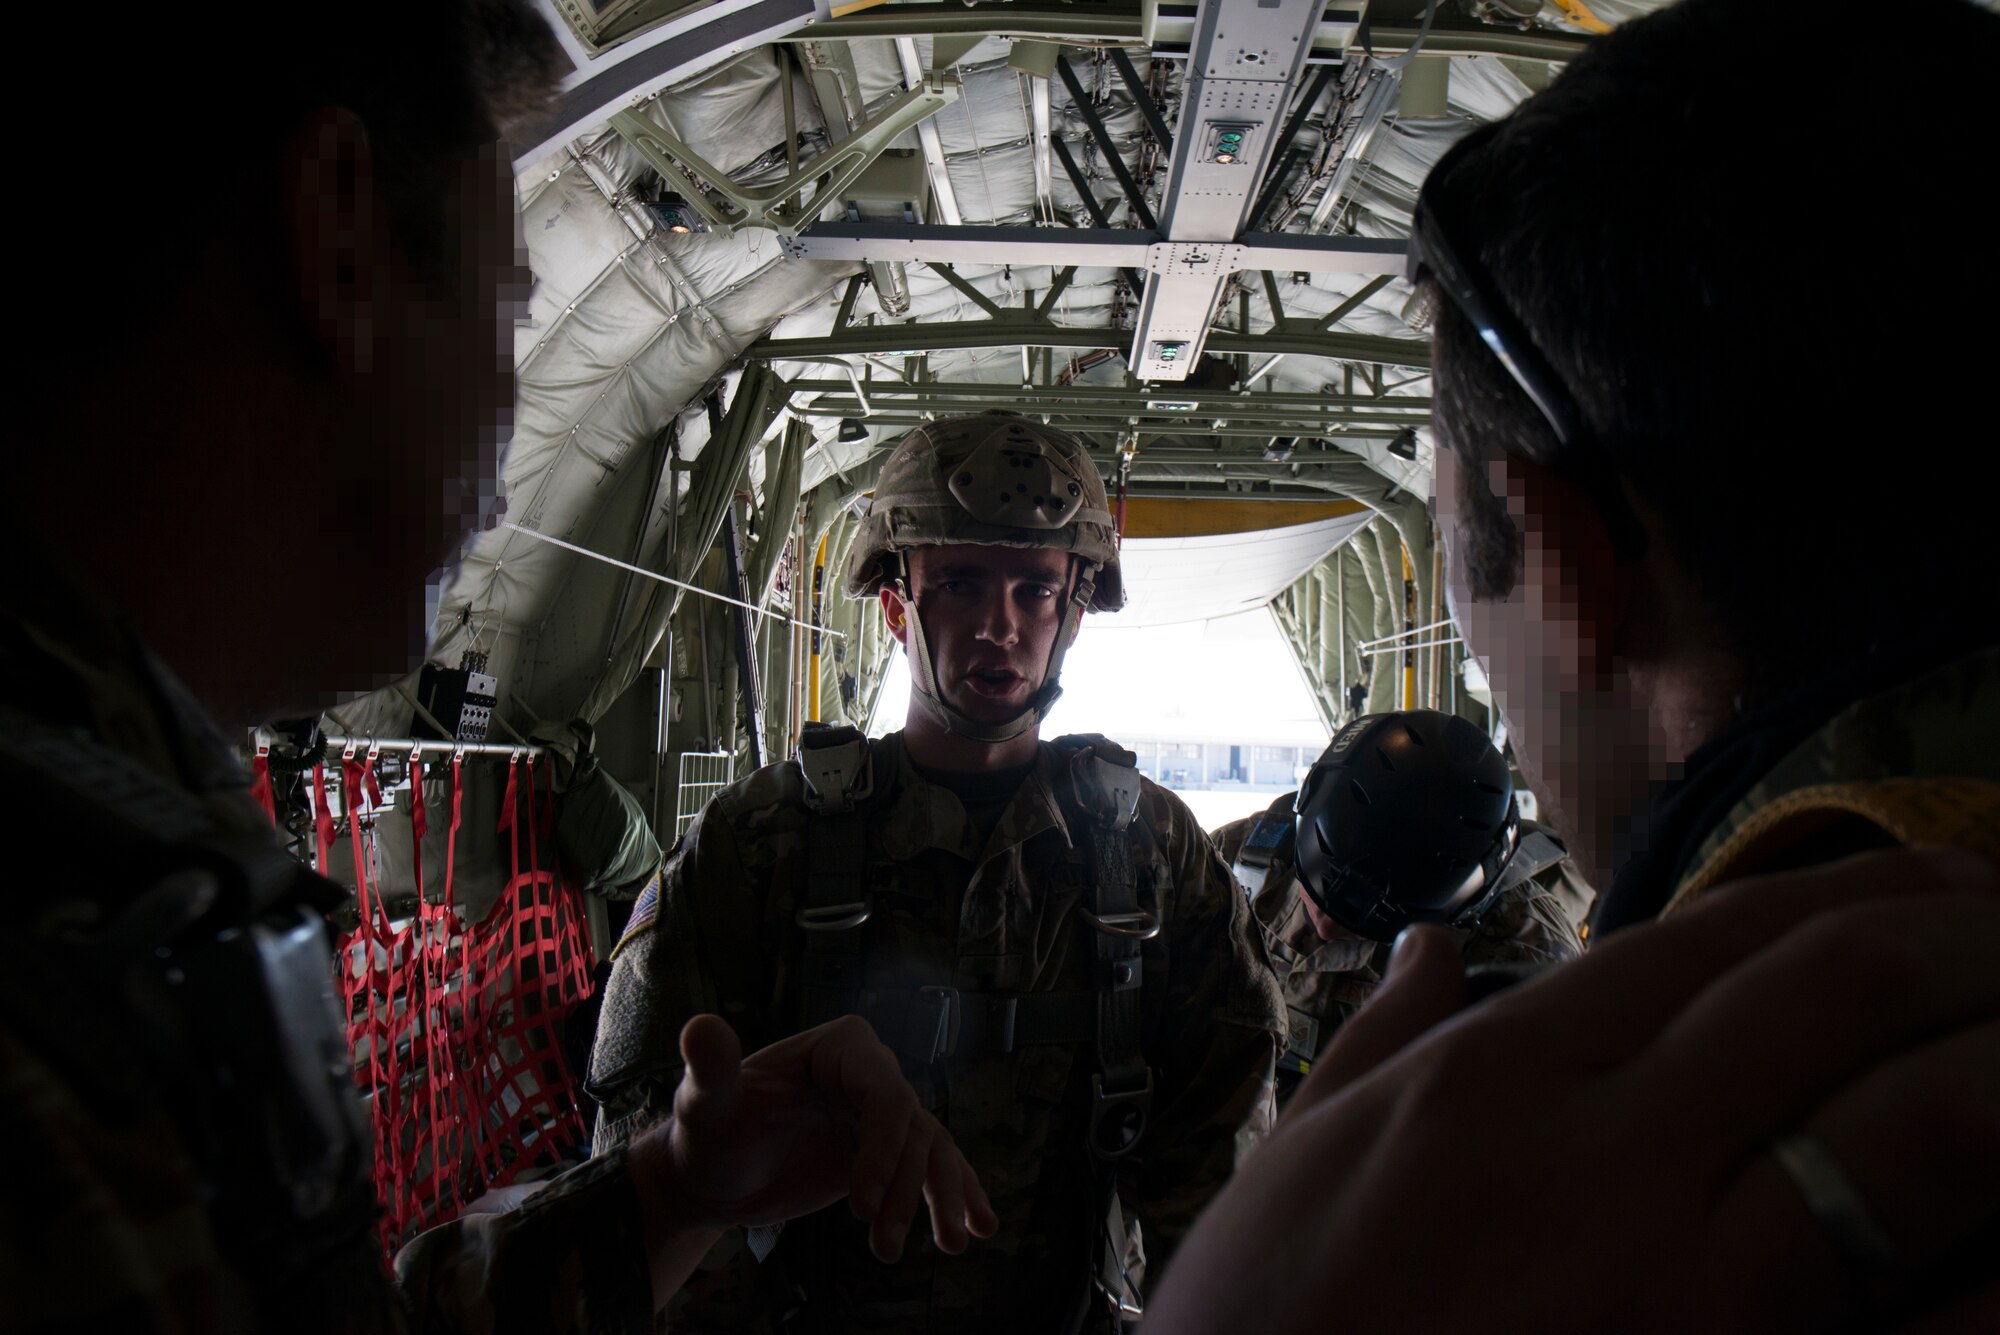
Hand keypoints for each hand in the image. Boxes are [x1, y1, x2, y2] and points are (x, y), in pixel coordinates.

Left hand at [631, 1015, 995, 1271]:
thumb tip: (699, 1028)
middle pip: (911, 1127)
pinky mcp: (887, 1152)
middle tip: (882, 1246)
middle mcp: (871, 1073)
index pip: (882, 1092)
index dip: (882, 1148)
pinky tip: (980, 1226)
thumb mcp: (705, 1105)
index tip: (861, 1204)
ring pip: (930, 1151)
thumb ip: (711, 1068)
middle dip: (905, 1189)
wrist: (714, 1176)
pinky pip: (932, 1168)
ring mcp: (882, 1114)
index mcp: (840, 1047)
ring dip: (939, 1200)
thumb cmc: (708, 1133)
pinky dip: (959, 1194)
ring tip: (949, 1247)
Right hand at [1148, 846, 1999, 1333]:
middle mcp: (1599, 1158)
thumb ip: (1380, 1044)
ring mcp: (1690, 1291)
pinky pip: (1941, 1315)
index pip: (1704, 938)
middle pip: (1830, 992)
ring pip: (1918, 1126)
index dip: (1845, 892)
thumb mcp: (1293, 1170)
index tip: (1932, 880)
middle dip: (1958, 939)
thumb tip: (1431, 947)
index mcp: (1485, 1084)